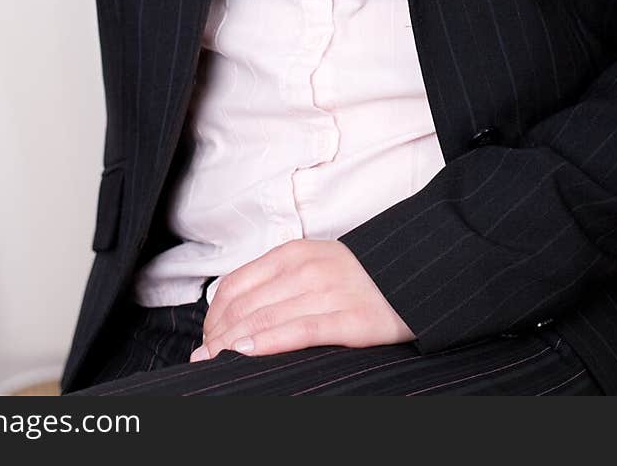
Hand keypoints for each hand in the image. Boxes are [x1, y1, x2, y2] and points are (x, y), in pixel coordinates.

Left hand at [188, 238, 414, 361]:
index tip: (205, 340)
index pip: (236, 285)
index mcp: (294, 254)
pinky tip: (247, 353)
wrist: (412, 276)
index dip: (213, 316)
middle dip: (218, 336)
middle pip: (245, 306)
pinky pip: (301, 331)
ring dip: (233, 344)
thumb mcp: (312, 266)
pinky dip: (269, 342)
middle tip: (204, 359)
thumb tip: (229, 319)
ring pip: (266, 319)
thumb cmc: (356, 279)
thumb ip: (275, 283)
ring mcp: (330, 292)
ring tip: (216, 363)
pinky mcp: (352, 319)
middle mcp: (308, 269)